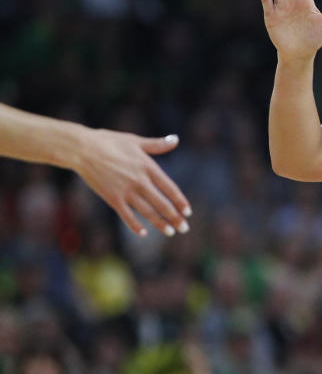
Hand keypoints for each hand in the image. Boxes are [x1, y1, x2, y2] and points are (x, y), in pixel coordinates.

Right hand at [73, 128, 190, 236]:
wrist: (82, 148)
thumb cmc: (109, 142)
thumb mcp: (135, 141)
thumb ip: (157, 144)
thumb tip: (176, 140)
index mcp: (148, 167)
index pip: (170, 188)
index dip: (180, 201)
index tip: (188, 212)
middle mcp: (140, 181)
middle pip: (162, 203)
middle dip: (175, 217)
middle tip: (185, 228)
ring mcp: (126, 191)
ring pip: (147, 212)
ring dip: (160, 223)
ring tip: (171, 232)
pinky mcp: (112, 198)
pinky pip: (126, 215)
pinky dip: (135, 225)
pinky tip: (143, 233)